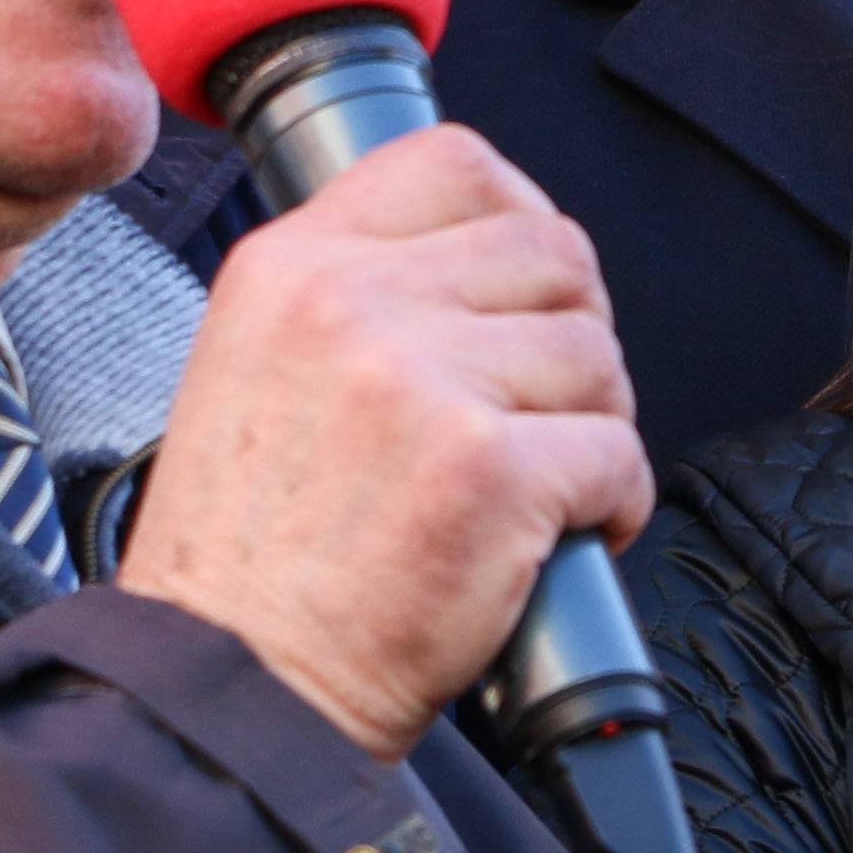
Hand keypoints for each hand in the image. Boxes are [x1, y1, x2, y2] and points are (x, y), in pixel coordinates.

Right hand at [119, 124, 649, 754]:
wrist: (233, 688)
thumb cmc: (250, 561)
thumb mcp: (256, 368)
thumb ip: (354, 299)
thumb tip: (484, 262)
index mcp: (291, 267)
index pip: (455, 164)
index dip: (523, 220)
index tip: (532, 291)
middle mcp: (353, 303)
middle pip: (553, 253)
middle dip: (574, 336)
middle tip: (545, 411)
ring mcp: (423, 382)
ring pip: (595, 357)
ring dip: (593, 427)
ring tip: (537, 489)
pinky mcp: (490, 471)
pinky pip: (619, 454)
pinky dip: (615, 504)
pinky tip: (562, 539)